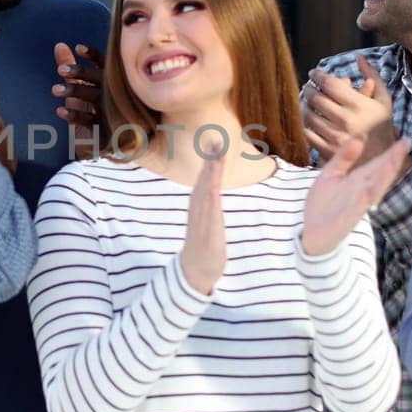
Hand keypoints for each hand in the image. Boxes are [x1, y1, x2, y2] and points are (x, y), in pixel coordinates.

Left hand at [52, 42, 103, 134]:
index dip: (93, 55)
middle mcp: (112, 94)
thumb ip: (71, 67)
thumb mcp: (79, 87)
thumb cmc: (91, 110)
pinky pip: (89, 120)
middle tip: (61, 70)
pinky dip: (74, 115)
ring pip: (94, 97)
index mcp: (110, 82)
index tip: (78, 48)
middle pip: (99, 79)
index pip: (105, 64)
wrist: (104, 145)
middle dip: (80, 73)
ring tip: (54, 90)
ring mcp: (110, 111)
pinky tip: (60, 111)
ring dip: (74, 91)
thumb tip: (59, 45)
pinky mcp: (104, 129)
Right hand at [179, 149, 225, 294]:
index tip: (214, 140)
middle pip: (204, 180)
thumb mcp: (208, 218)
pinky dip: (210, 197)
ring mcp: (202, 220)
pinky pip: (210, 213)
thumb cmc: (203, 243)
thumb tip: (212, 187)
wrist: (195, 271)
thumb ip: (209, 202)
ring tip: (216, 156)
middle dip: (209, 160)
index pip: (204, 178)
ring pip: (206, 192)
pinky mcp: (208, 233)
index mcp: (199, 204)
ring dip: (211, 174)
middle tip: (214, 140)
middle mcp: (198, 209)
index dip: (209, 160)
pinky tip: (213, 186)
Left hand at [301, 137, 410, 255]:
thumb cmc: (322, 204)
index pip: (377, 164)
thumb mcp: (330, 174)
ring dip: (384, 176)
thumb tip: (359, 138)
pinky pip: (357, 208)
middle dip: (393, 160)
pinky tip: (368, 190)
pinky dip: (363, 200)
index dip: (391, 153)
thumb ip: (343, 157)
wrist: (311, 234)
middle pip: (380, 174)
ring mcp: (356, 205)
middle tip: (406, 143)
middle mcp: (361, 191)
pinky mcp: (347, 219)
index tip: (405, 140)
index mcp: (357, 180)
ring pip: (374, 189)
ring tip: (395, 160)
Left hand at [302, 56, 397, 164]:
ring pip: (309, 114)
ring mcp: (335, 136)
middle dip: (309, 88)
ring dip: (305, 105)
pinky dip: (305, 124)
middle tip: (309, 86)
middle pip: (315, 97)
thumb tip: (359, 57)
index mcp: (358, 105)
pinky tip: (309, 119)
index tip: (314, 73)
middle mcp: (345, 120)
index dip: (318, 75)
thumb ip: (373, 76)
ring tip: (308, 101)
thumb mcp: (384, 100)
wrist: (383, 159)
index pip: (329, 83)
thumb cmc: (382, 126)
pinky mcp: (327, 150)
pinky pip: (307, 132)